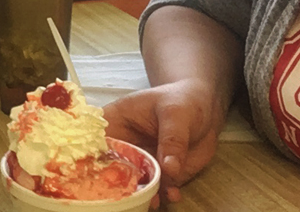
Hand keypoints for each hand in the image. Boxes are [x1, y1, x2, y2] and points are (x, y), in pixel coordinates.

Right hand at [103, 79, 227, 206]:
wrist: (204, 109)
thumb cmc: (181, 100)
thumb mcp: (175, 113)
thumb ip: (172, 139)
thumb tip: (169, 169)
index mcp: (115, 121)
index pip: (96, 143)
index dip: (95, 160)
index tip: (106, 175)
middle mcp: (123, 144)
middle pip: (110, 168)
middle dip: (119, 185)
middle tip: (132, 195)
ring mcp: (140, 161)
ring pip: (132, 183)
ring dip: (142, 195)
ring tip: (155, 200)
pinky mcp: (159, 173)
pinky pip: (156, 189)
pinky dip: (162, 196)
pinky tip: (172, 195)